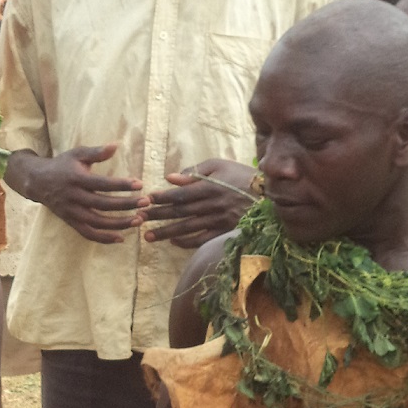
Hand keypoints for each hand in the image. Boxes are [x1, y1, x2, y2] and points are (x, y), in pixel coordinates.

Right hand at [21, 145, 140, 243]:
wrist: (38, 181)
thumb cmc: (62, 165)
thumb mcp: (77, 154)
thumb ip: (96, 152)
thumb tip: (116, 145)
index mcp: (77, 179)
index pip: (103, 184)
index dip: (121, 185)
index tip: (140, 184)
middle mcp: (74, 197)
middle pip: (103, 204)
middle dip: (126, 204)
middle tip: (146, 202)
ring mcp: (71, 212)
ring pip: (97, 222)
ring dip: (119, 224)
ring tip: (138, 221)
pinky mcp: (70, 221)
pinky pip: (88, 233)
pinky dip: (104, 238)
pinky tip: (121, 238)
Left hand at [138, 160, 255, 247]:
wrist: (268, 194)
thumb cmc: (240, 175)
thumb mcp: (219, 165)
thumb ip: (194, 171)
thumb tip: (170, 177)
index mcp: (209, 187)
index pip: (179, 194)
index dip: (161, 198)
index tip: (146, 200)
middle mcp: (211, 205)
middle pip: (179, 212)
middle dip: (157, 216)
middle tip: (139, 219)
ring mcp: (217, 220)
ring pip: (187, 228)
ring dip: (166, 232)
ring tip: (148, 236)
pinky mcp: (224, 232)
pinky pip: (202, 240)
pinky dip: (186, 242)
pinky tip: (173, 242)